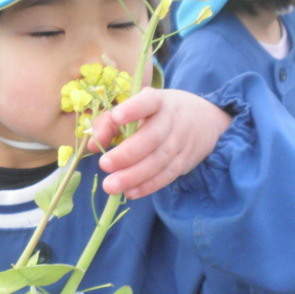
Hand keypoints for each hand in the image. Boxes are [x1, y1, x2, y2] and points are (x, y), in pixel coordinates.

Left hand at [89, 87, 231, 198]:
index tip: (115, 117)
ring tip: (110, 186)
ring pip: (159, 160)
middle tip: (104, 165)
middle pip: (152, 137)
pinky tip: (129, 193)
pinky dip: (148, 186)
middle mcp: (172, 119)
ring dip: (133, 176)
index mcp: (157, 101)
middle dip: (127, 153)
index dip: (132, 109)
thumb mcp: (134, 110)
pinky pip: (167, 176)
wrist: (203, 120)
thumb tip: (91, 144)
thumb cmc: (156, 114)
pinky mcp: (185, 161)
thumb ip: (108, 124)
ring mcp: (181, 141)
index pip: (147, 102)